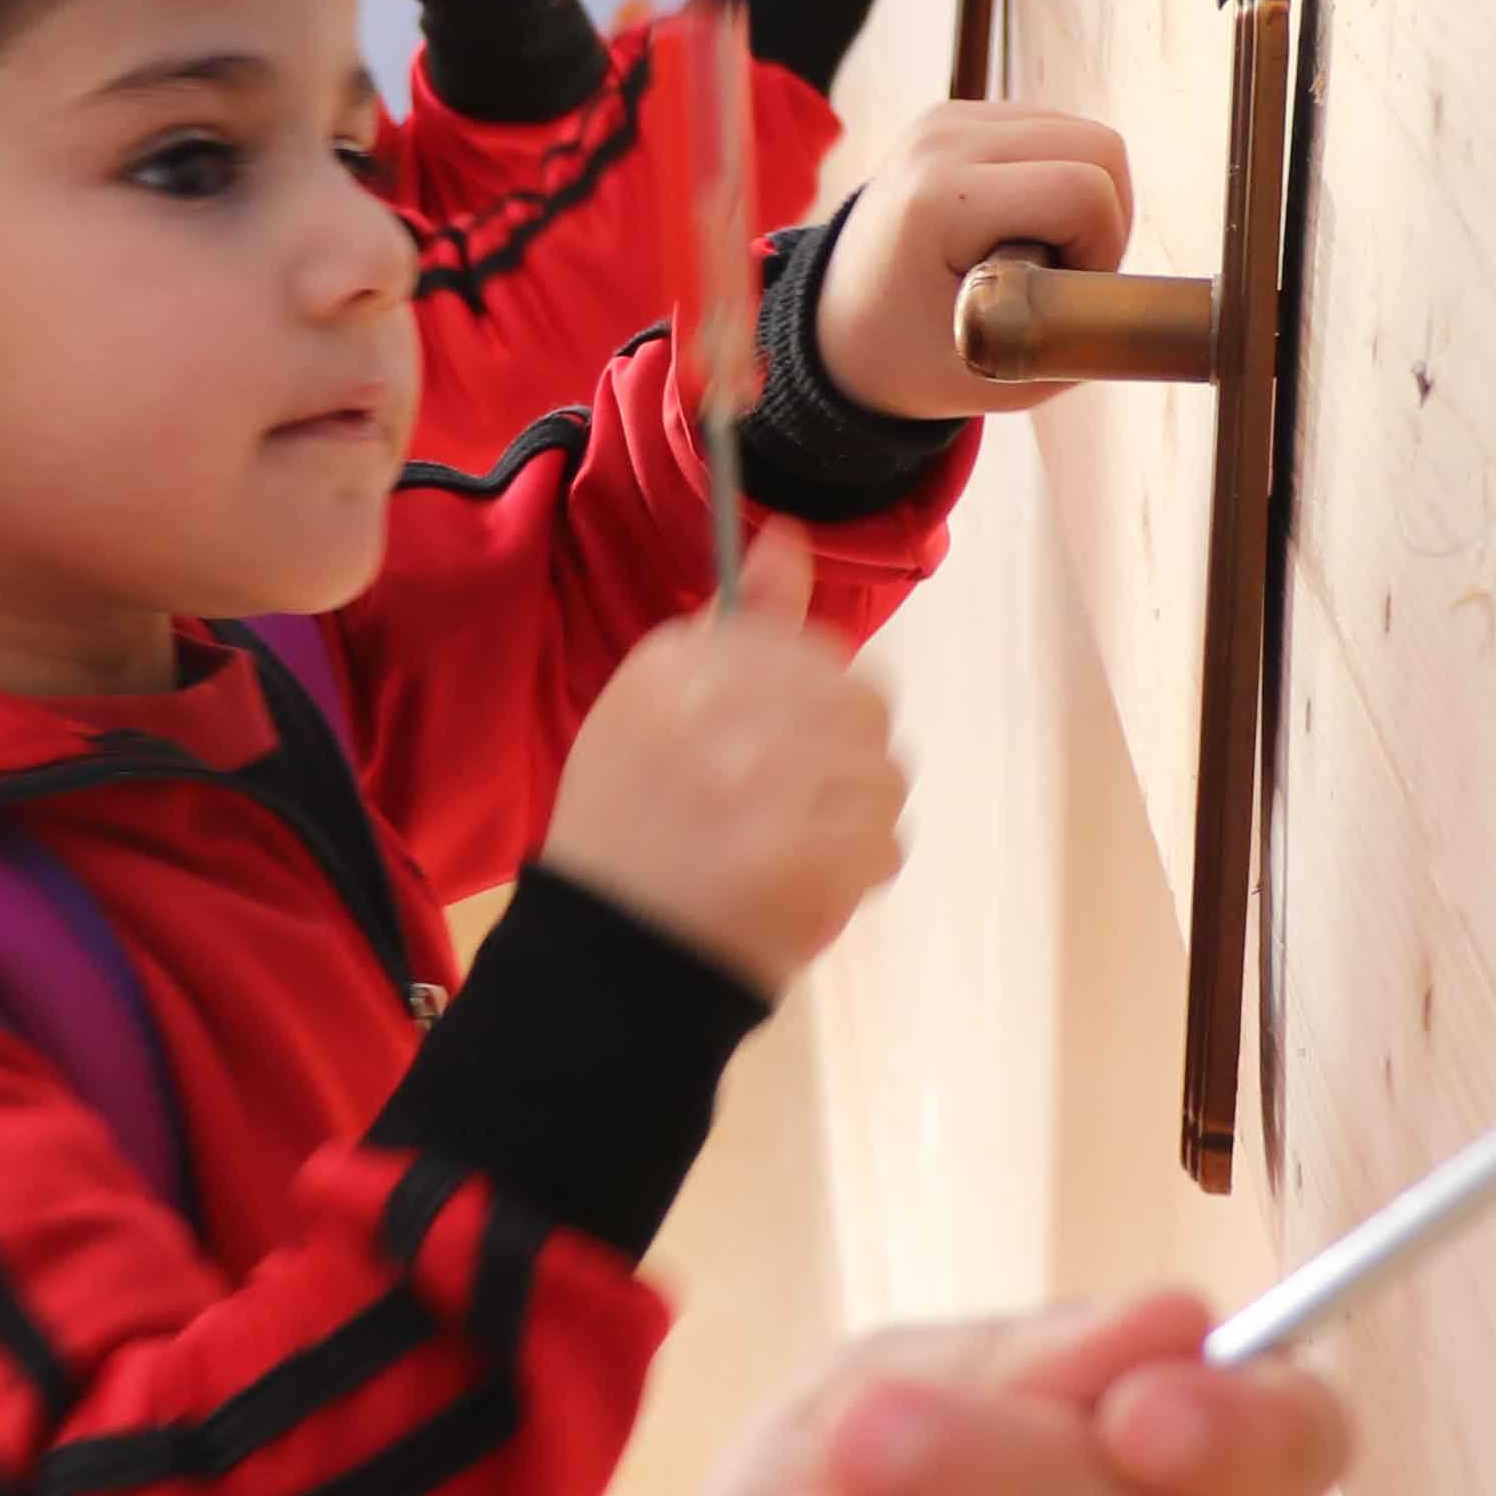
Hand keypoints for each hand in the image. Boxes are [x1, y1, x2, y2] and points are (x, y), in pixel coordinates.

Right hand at [532, 524, 904, 992]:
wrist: (612, 958)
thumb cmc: (632, 827)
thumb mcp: (656, 704)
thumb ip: (738, 624)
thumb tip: (792, 537)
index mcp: (680, 665)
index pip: (808, 650)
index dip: (802, 704)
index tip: (770, 744)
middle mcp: (725, 708)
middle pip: (859, 702)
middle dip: (835, 754)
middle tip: (782, 804)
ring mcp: (772, 783)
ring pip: (881, 771)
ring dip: (851, 815)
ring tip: (792, 846)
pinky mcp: (810, 856)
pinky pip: (883, 841)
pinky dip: (854, 871)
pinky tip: (802, 885)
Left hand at [813, 102, 1132, 420]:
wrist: (833, 327)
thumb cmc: (910, 360)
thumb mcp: (1001, 376)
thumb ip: (1082, 346)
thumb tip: (1153, 318)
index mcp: (940, 198)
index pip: (1085, 192)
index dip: (1102, 251)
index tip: (1062, 297)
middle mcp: (941, 140)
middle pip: (1100, 146)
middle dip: (1106, 219)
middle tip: (1065, 276)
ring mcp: (947, 118)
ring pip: (1086, 134)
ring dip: (1087, 199)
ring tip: (1042, 254)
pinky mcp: (956, 114)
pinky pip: (1054, 132)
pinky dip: (1061, 179)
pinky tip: (1024, 227)